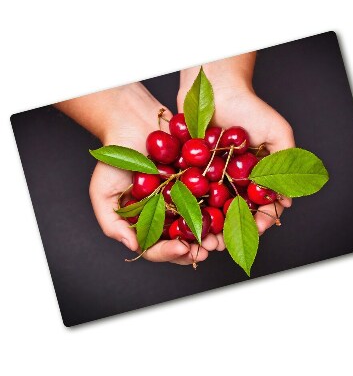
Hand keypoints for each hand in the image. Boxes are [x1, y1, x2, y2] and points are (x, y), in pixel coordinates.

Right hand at [56, 83, 209, 264]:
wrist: (134, 122)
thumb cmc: (115, 157)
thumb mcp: (103, 192)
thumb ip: (112, 224)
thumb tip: (134, 247)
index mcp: (145, 222)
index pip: (156, 247)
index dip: (168, 253)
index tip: (181, 249)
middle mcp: (166, 215)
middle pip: (182, 242)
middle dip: (196, 249)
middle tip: (208, 249)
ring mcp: (184, 200)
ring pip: (200, 225)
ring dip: (211, 234)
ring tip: (219, 238)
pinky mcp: (199, 183)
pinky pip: (211, 199)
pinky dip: (220, 208)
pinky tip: (227, 212)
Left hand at [178, 59, 294, 245]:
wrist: (216, 87)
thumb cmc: (251, 107)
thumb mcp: (278, 133)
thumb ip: (286, 164)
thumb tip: (287, 201)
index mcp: (255, 177)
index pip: (258, 206)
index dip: (257, 221)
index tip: (253, 231)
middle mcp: (233, 180)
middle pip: (232, 213)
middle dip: (228, 232)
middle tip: (221, 245)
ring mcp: (211, 177)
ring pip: (209, 209)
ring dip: (207, 227)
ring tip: (202, 240)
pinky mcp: (190, 170)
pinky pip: (189, 194)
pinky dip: (187, 208)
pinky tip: (183, 221)